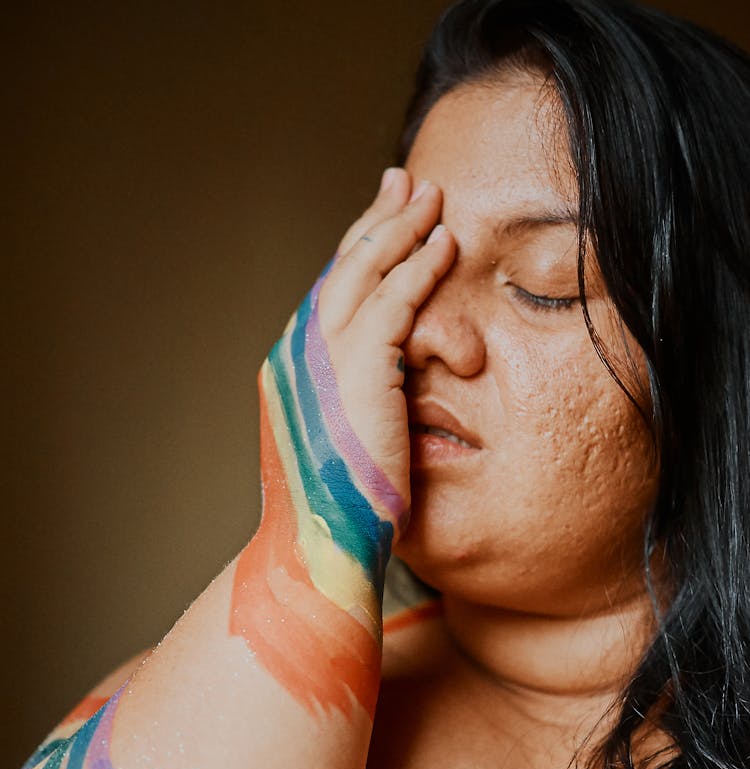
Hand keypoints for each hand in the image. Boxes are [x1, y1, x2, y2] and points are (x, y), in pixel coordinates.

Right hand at [259, 168, 455, 591]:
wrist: (318, 549)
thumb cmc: (333, 519)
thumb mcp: (339, 452)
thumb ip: (354, 410)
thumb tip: (383, 399)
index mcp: (289, 374)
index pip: (328, 300)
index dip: (358, 258)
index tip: (383, 227)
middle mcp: (295, 355)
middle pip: (339, 271)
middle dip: (374, 223)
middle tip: (403, 182)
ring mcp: (318, 360)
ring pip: (363, 273)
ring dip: (399, 228)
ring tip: (430, 195)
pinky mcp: (354, 371)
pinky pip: (394, 302)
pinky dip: (419, 268)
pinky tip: (444, 244)